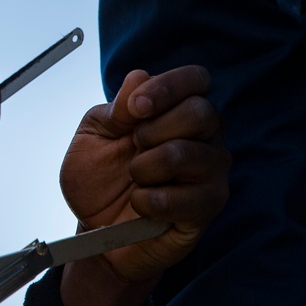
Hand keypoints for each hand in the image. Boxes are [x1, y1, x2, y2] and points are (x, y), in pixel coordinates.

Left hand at [58, 66, 229, 305]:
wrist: (96, 228)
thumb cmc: (99, 177)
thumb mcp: (94, 135)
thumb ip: (117, 108)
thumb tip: (140, 77)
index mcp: (177, 108)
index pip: (195, 79)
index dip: (167, 87)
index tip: (135, 107)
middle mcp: (204, 135)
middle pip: (200, 112)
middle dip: (154, 129)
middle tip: (134, 145)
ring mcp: (210, 171)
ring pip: (189, 154)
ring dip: (146, 167)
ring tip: (134, 177)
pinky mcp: (208, 206)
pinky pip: (185, 197)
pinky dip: (149, 200)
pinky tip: (140, 203)